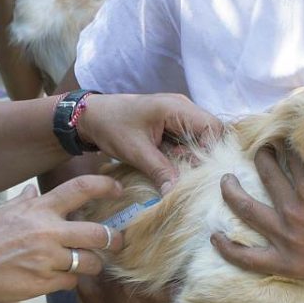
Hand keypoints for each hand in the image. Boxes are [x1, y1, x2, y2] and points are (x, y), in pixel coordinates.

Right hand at [0, 176, 123, 302]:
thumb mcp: (1, 211)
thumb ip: (24, 202)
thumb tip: (32, 192)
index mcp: (39, 210)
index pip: (80, 189)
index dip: (105, 186)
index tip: (119, 189)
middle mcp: (48, 232)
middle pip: (99, 233)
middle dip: (115, 239)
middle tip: (118, 241)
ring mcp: (47, 260)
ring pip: (89, 262)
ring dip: (92, 264)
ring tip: (87, 263)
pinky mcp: (43, 284)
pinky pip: (70, 282)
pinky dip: (70, 280)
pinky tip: (59, 277)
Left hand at [75, 93, 223, 194]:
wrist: (91, 116)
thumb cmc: (111, 127)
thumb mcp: (136, 152)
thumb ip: (160, 171)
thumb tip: (176, 194)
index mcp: (177, 108)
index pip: (213, 128)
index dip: (213, 151)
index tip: (199, 171)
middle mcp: (182, 108)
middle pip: (211, 133)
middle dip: (203, 156)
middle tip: (188, 173)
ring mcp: (177, 115)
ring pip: (199, 138)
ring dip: (192, 156)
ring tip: (178, 169)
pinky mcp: (171, 124)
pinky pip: (187, 140)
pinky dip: (183, 154)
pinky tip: (172, 165)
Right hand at [210, 147, 303, 284]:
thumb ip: (291, 258)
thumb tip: (278, 241)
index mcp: (285, 261)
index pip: (244, 257)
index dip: (225, 246)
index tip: (215, 236)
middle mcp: (287, 234)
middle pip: (244, 206)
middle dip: (230, 189)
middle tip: (228, 179)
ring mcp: (302, 208)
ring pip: (269, 173)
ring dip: (263, 158)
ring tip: (263, 150)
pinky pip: (299, 163)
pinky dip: (293, 150)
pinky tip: (293, 143)